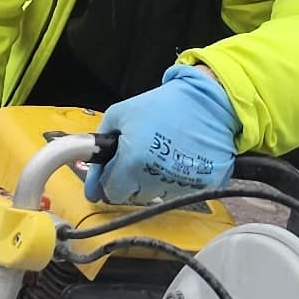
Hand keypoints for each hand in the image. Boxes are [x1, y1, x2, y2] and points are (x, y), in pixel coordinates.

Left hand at [90, 66, 238, 204]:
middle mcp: (155, 177)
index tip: (111, 173)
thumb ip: (99, 144)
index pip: (111, 192)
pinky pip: (179, 192)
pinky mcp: (201, 185)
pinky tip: (177, 159)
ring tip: (161, 155)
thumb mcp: (120, 113)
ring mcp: (180, 184)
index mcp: (133, 161)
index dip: (108, 180)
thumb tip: (90, 175)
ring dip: (152, 182)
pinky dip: (175, 180)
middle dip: (129, 182)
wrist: (208, 100)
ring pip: (155, 196)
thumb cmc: (166, 104)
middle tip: (137, 159)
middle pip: (132, 197)